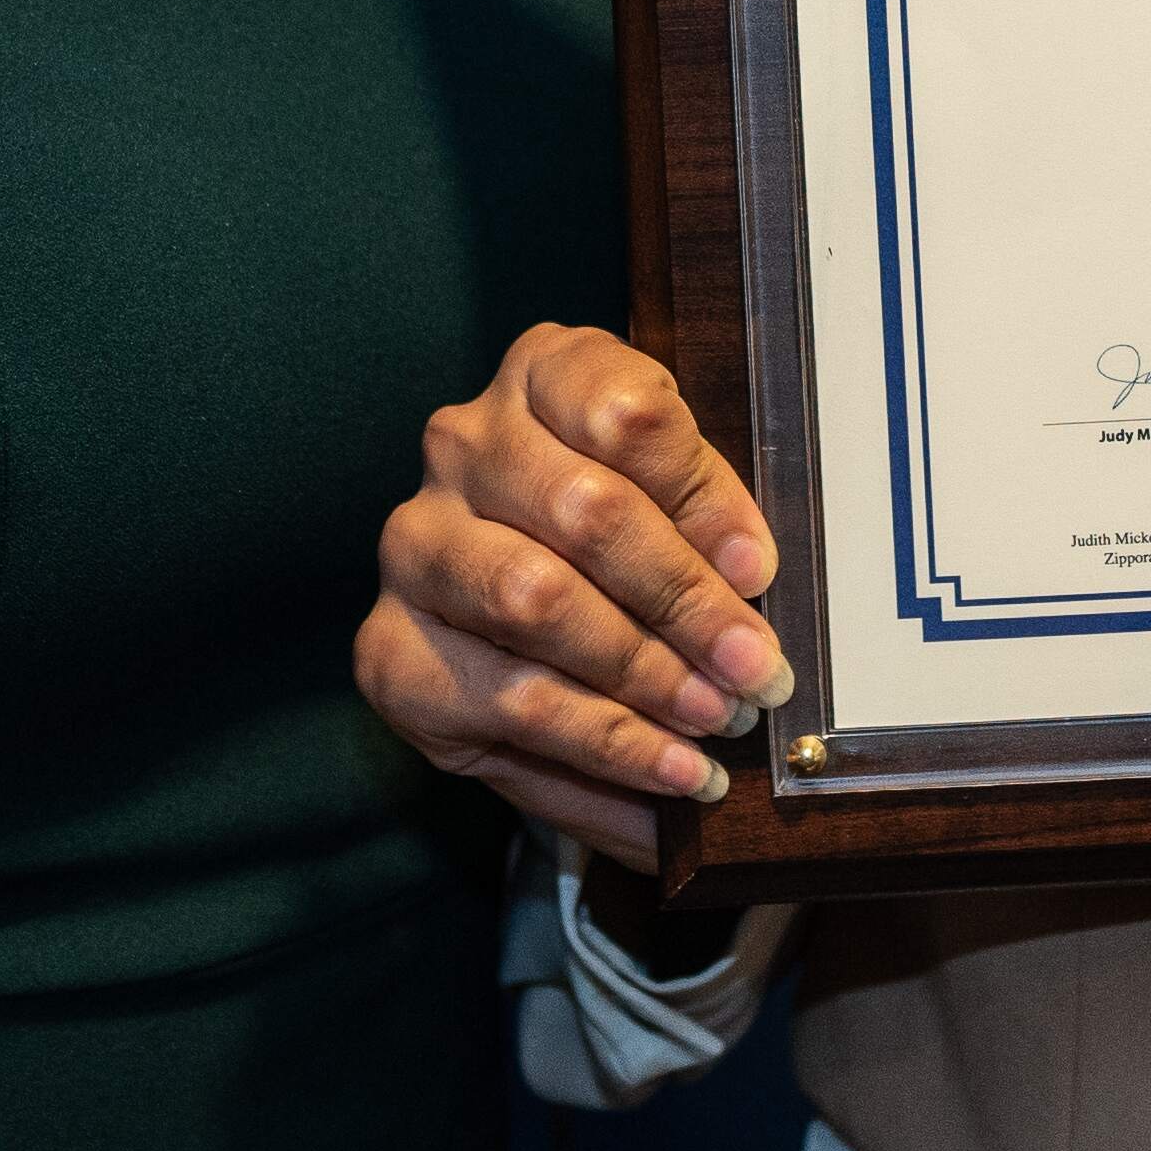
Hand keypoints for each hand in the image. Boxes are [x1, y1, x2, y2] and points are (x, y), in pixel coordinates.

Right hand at [356, 323, 788, 866]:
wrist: (516, 606)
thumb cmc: (616, 533)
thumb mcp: (673, 495)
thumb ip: (704, 518)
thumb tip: (747, 578)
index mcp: (542, 376)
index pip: (621, 413)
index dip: (698, 496)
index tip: (758, 570)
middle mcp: (463, 446)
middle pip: (584, 512)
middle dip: (684, 604)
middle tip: (755, 671)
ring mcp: (416, 545)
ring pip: (535, 603)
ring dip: (644, 678)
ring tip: (718, 724)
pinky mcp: (392, 650)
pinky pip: (508, 702)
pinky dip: (604, 748)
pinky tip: (670, 774)